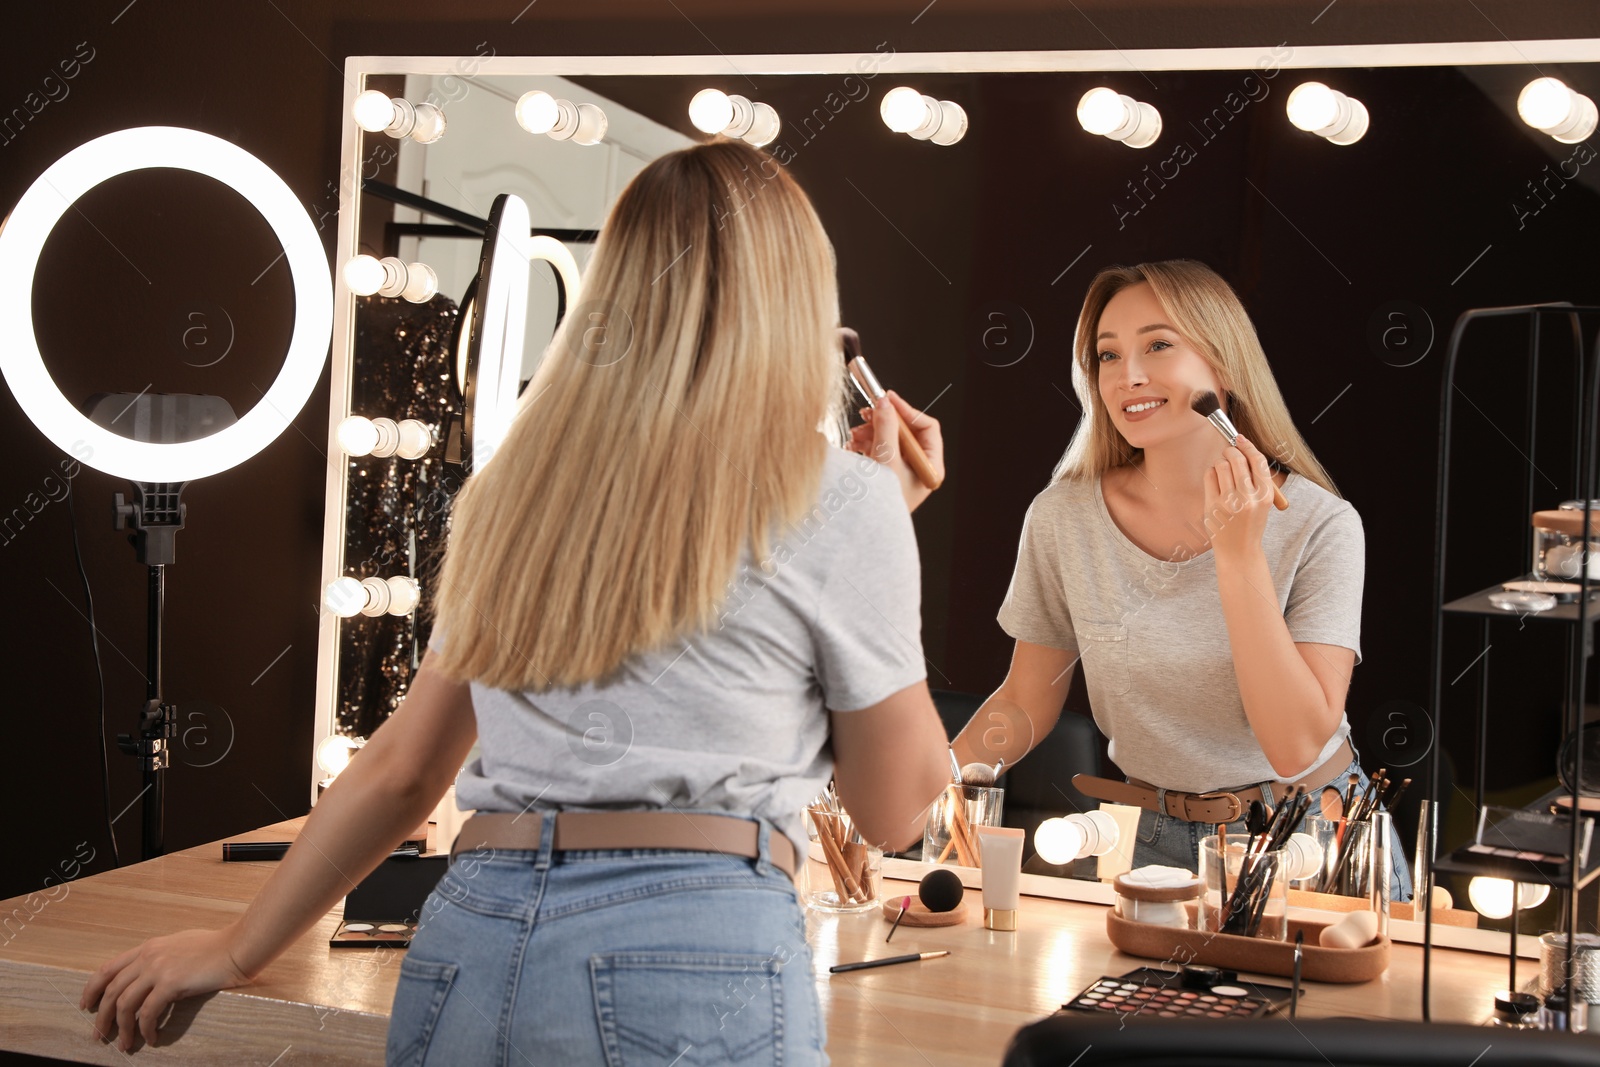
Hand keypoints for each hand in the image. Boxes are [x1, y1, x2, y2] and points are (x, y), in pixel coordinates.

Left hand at [80, 925, 251, 1050]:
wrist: (237, 947)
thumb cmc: (215, 946)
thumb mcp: (179, 945)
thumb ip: (160, 958)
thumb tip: (149, 977)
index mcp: (148, 948)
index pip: (108, 969)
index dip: (92, 989)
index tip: (86, 1006)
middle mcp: (148, 957)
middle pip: (111, 991)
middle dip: (101, 1017)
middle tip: (99, 1035)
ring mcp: (158, 970)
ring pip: (125, 1005)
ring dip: (122, 1029)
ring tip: (124, 1045)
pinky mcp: (171, 983)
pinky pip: (148, 1013)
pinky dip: (145, 1029)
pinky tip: (152, 1039)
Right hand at [846, 390, 944, 512]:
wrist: (861, 529)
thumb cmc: (880, 503)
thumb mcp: (885, 459)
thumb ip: (886, 427)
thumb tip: (884, 403)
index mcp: (930, 467)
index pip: (927, 428)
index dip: (907, 410)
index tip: (888, 399)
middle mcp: (919, 470)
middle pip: (906, 432)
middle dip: (884, 422)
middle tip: (867, 413)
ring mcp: (902, 473)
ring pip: (890, 440)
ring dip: (871, 433)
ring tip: (855, 436)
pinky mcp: (886, 477)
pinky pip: (878, 452)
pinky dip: (865, 445)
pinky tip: (853, 446)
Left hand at [1205, 433, 1272, 564]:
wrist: (1239, 551)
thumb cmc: (1250, 523)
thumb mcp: (1261, 502)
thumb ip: (1255, 478)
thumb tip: (1242, 447)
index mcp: (1265, 495)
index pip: (1257, 461)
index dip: (1248, 446)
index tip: (1240, 438)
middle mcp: (1248, 498)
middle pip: (1237, 460)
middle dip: (1231, 451)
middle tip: (1228, 452)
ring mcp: (1229, 502)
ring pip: (1221, 466)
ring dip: (1220, 463)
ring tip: (1222, 471)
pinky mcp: (1212, 506)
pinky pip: (1209, 476)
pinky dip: (1211, 473)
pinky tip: (1215, 481)